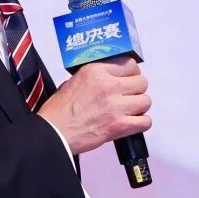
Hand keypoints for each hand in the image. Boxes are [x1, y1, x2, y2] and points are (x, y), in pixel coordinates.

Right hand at [37, 56, 151, 155]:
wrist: (53, 133)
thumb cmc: (58, 112)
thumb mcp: (73, 81)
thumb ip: (95, 76)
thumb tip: (109, 76)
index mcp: (95, 71)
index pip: (129, 64)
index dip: (132, 72)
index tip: (130, 77)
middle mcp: (108, 86)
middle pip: (141, 82)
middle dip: (136, 89)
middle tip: (129, 96)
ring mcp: (115, 106)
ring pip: (145, 101)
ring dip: (139, 106)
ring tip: (129, 110)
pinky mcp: (119, 125)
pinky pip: (145, 122)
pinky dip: (141, 123)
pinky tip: (132, 123)